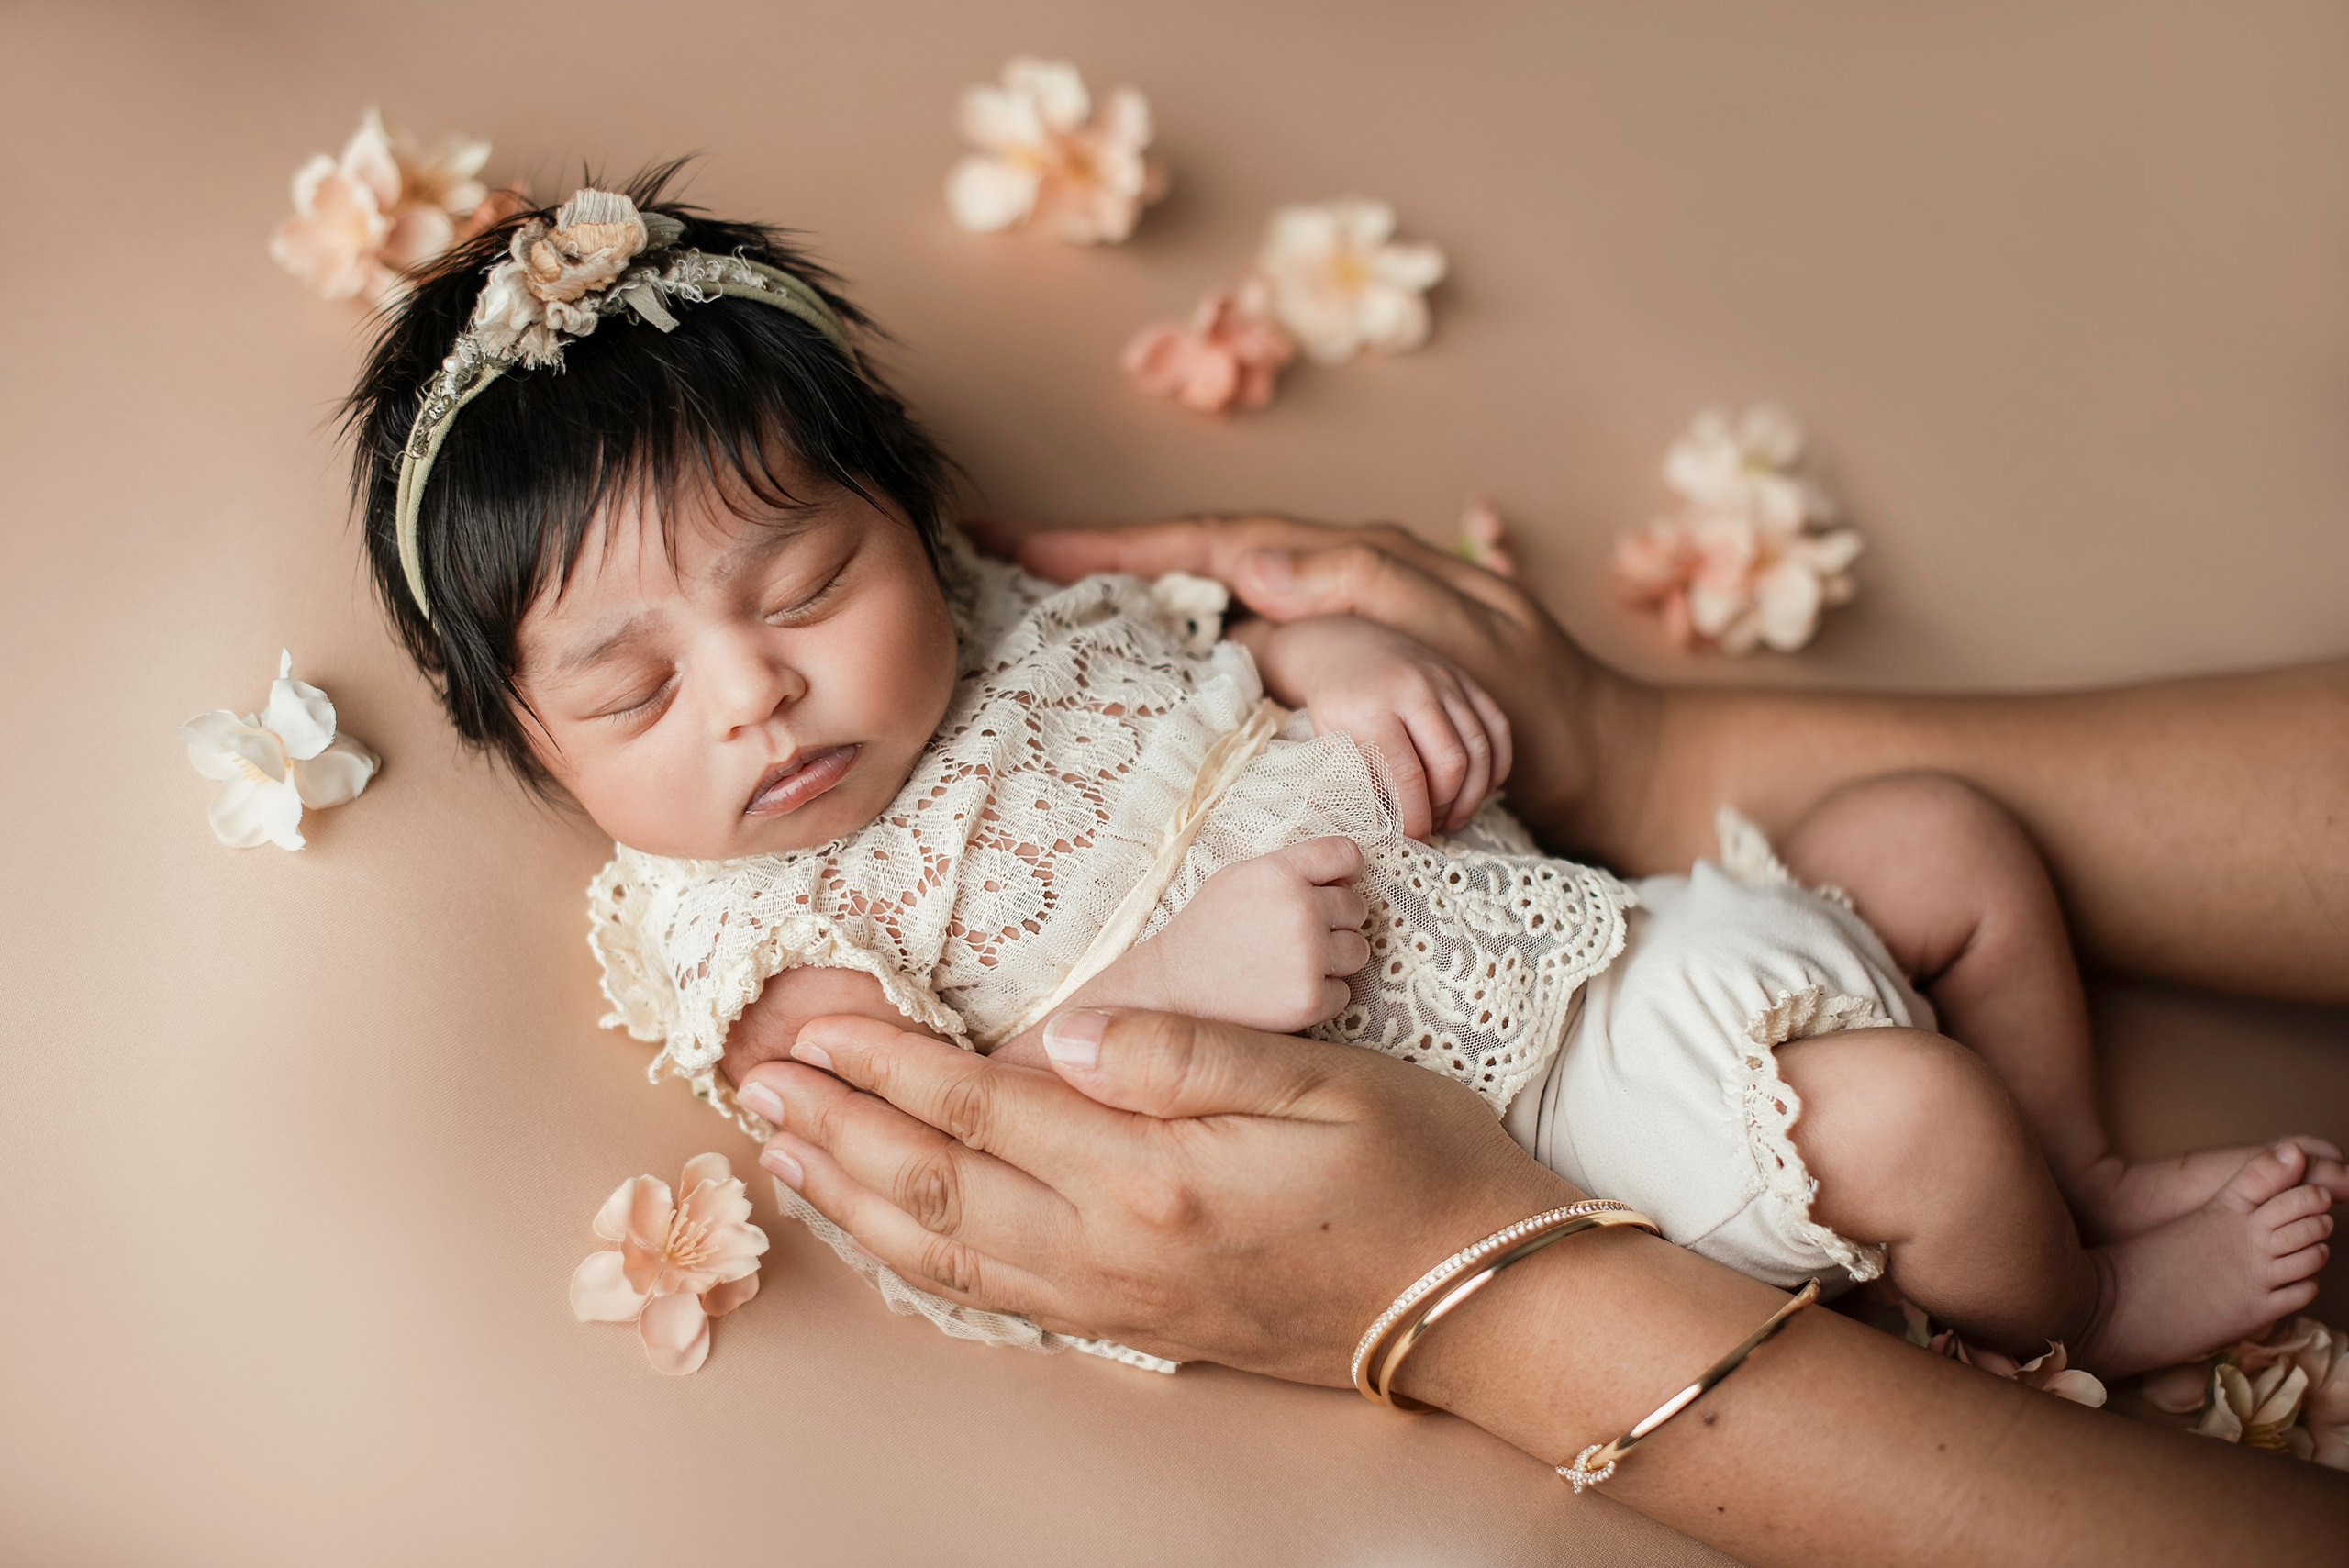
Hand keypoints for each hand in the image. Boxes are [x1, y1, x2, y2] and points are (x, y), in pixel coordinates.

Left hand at [735, 1008, 1577, 1381]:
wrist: (1476, 1299)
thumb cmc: (1414, 1166)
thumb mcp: (1320, 1078)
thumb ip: (1183, 1051)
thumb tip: (1064, 1032)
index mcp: (1154, 1172)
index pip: (983, 1108)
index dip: (888, 1064)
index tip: (816, 1023)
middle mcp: (1113, 1248)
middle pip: (936, 1188)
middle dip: (837, 1131)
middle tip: (756, 1082)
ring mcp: (1116, 1297)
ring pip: (946, 1255)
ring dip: (853, 1201)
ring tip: (783, 1154)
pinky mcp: (1133, 1323)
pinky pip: (991, 1297)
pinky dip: (916, 1261)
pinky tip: (884, 1232)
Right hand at [966, 515, 1656, 858]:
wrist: (1615, 772)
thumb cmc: (1553, 709)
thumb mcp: (1471, 638)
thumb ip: (1368, 589)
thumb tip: (1249, 562)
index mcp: (1357, 565)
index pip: (1211, 542)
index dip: (1111, 545)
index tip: (1016, 542)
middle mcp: (1339, 589)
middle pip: (1197, 564)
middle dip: (1102, 563)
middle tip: (1005, 561)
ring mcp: (1343, 638)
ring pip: (1220, 615)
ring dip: (1140, 605)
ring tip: (1052, 609)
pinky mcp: (1353, 693)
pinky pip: (1257, 667)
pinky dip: (1201, 659)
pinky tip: (1158, 674)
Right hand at [1120, 836, 1370, 1032]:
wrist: (1174, 988)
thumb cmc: (1207, 930)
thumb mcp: (1239, 878)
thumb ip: (1290, 870)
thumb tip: (1344, 874)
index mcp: (1281, 873)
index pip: (1346, 854)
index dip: (1348, 871)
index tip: (1339, 885)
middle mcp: (1300, 910)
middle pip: (1357, 907)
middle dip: (1336, 920)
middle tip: (1300, 935)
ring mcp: (1308, 957)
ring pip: (1358, 950)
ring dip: (1335, 958)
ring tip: (1295, 962)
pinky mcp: (1310, 999)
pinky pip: (1344, 992)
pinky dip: (1322, 994)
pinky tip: (1286, 989)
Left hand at [1236, 616, 1510, 837]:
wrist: (1339, 645)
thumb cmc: (1333, 703)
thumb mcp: (1329, 741)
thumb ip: (1354, 781)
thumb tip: (1375, 833)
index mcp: (1374, 708)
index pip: (1407, 776)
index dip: (1417, 817)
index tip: (1414, 839)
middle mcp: (1415, 689)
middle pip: (1452, 762)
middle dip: (1447, 806)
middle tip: (1435, 826)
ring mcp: (1445, 679)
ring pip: (1480, 746)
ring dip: (1474, 792)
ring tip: (1457, 817)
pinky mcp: (1464, 678)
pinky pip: (1497, 726)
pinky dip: (1496, 764)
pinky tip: (1480, 788)